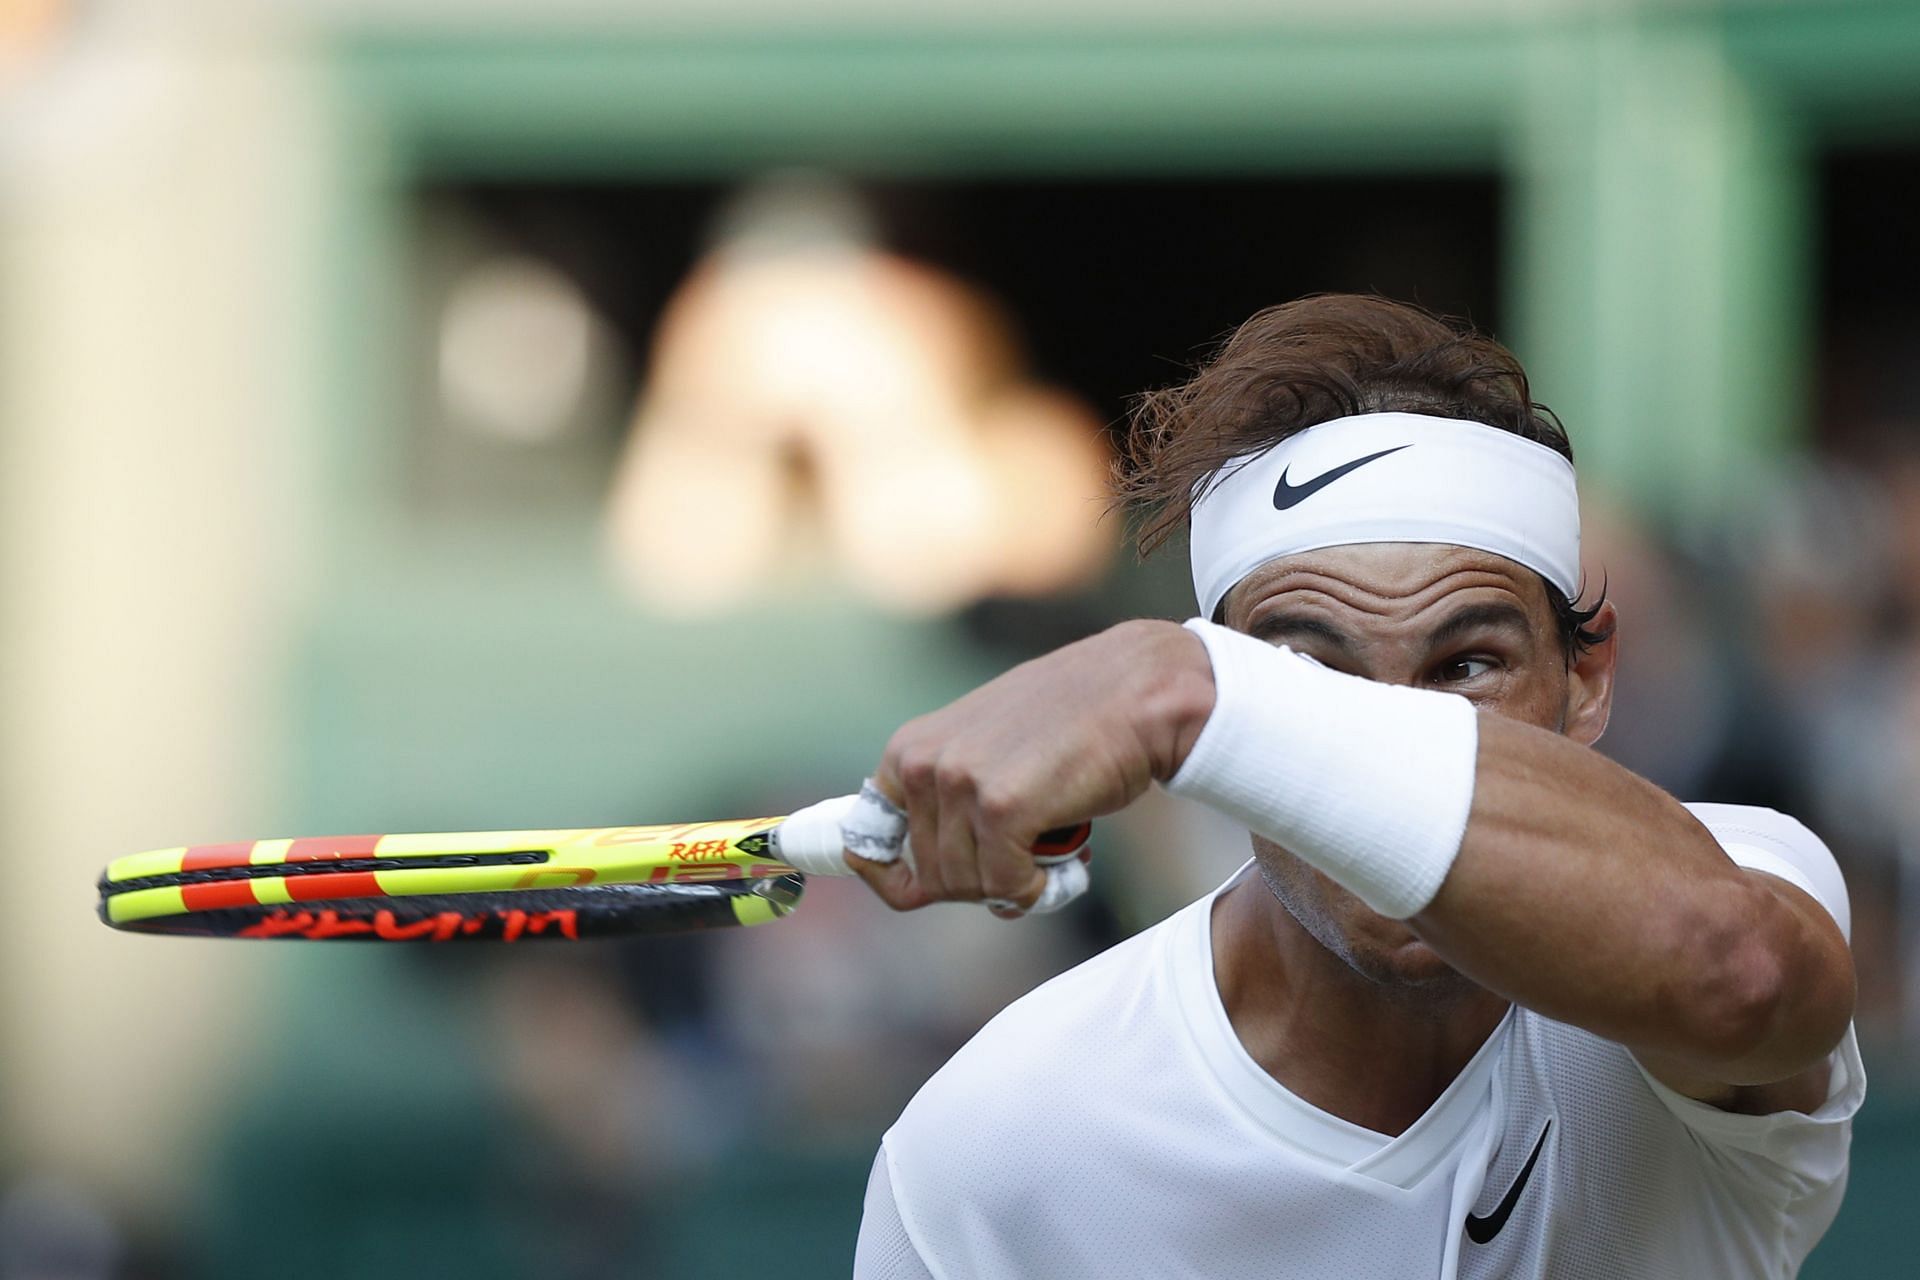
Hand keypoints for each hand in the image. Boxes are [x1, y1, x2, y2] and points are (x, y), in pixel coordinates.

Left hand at [849, 620, 1214, 914]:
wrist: (1136, 692)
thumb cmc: (1071, 724)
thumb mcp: (987, 749)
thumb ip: (953, 803)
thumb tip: (925, 886)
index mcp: (910, 749)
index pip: (867, 838)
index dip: (892, 879)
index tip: (923, 893)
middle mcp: (923, 764)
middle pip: (929, 875)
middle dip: (979, 883)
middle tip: (1026, 862)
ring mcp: (960, 784)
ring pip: (968, 885)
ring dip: (1013, 885)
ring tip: (1053, 853)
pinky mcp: (1002, 807)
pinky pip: (1005, 885)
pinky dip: (1037, 889)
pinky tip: (1066, 865)